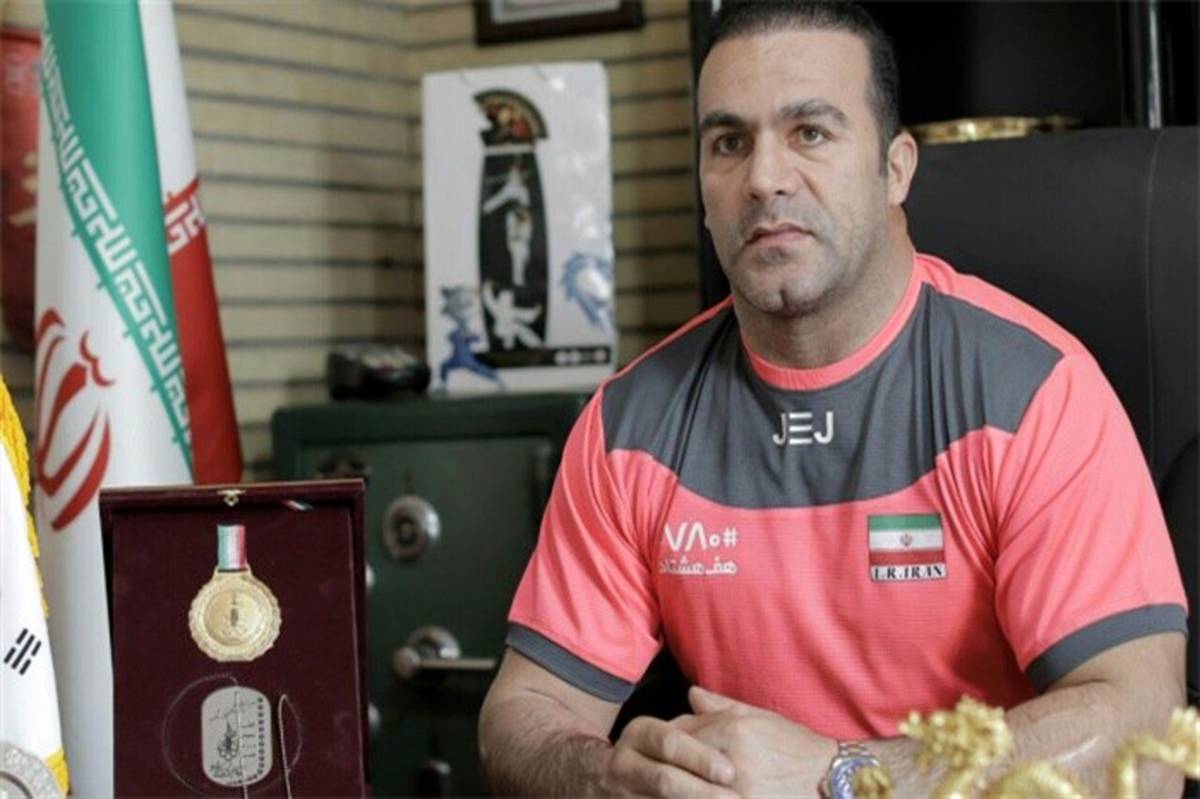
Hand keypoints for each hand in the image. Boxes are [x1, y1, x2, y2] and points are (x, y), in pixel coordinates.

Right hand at [600, 714, 738, 797]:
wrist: (607, 781)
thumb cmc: (660, 754)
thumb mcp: (673, 729)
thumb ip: (695, 715)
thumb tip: (697, 694)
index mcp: (639, 734)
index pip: (670, 743)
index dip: (700, 758)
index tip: (730, 772)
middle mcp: (623, 764)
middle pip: (664, 780)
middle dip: (702, 793)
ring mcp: (620, 794)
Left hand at [676, 686, 836, 797]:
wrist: (833, 782)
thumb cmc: (797, 750)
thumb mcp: (761, 719)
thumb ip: (721, 707)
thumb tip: (691, 695)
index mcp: (731, 732)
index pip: (678, 733)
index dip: (667, 742)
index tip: (664, 749)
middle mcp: (729, 762)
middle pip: (675, 765)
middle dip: (665, 768)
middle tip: (662, 772)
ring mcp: (734, 793)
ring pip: (684, 791)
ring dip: (676, 789)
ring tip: (674, 788)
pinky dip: (697, 797)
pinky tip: (698, 794)